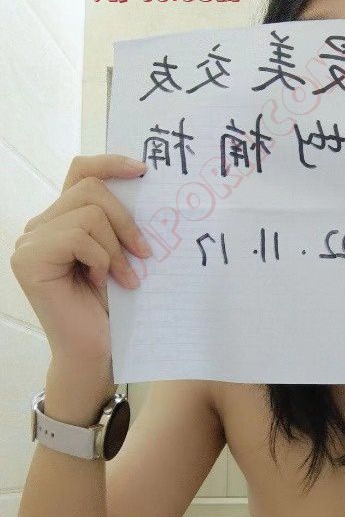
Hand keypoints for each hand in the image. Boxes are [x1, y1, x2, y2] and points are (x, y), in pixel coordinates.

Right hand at [10, 154, 149, 362]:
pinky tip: (103, 283)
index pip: (80, 172)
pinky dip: (100, 259)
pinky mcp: (29, 259)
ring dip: (116, 247)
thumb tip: (145, 185)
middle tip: (145, 253)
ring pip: (88, 213)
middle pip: (90, 189)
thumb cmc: (113, 310)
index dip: (110, 163)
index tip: (143, 170)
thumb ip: (121, 223)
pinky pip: (78, 236)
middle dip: (125, 219)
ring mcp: (30, 242)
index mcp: (62, 220)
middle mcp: (40, 226)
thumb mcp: (122, 256)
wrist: (97, 353)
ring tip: (125, 278)